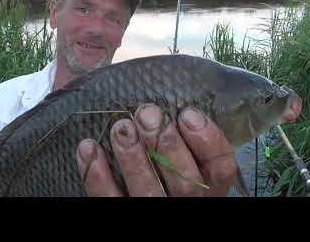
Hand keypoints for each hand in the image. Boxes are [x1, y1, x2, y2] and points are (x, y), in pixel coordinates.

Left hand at [76, 103, 237, 196]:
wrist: (147, 206)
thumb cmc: (166, 169)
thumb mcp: (186, 156)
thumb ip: (184, 136)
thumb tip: (162, 95)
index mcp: (208, 186)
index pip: (220, 167)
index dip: (207, 139)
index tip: (187, 113)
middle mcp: (187, 203)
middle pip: (185, 181)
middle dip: (166, 144)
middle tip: (147, 114)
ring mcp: (155, 210)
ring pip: (148, 192)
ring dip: (132, 157)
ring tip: (121, 128)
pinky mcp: (123, 215)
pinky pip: (109, 200)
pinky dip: (97, 175)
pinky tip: (88, 148)